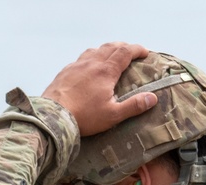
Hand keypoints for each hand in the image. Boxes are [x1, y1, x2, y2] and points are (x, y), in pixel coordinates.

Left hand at [42, 42, 157, 136]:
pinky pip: (81, 58)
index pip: (126, 52)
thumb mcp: (112, 115)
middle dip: (124, 47)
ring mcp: (77, 65)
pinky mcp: (65, 72)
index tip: (145, 52)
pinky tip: (88, 65)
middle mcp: (92, 63)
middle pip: (111, 47)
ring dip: (106, 49)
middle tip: (131, 52)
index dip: (137, 50)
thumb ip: (133, 106)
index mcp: (106, 71)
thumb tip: (152, 98)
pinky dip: (91, 57)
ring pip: (95, 50)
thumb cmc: (84, 117)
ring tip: (111, 55)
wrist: (53, 116)